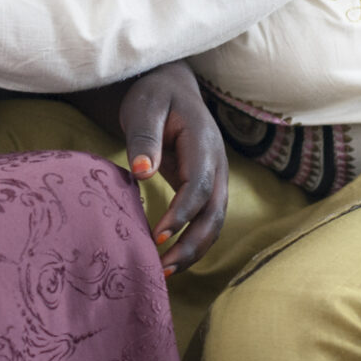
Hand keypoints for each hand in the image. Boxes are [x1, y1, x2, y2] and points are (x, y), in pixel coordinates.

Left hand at [119, 62, 227, 274]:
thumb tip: (143, 171)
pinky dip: (192, 244)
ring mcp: (216, 178)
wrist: (170, 87)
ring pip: (214, 223)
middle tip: (161, 268)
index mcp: (203, 143)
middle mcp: (217, 164)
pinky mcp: (207, 188)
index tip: (157, 236)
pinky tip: (169, 260)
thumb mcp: (143, 108)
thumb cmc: (153, 95)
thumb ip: (144, 138)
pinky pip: (206, 221)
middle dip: (191, 244)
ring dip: (193, 251)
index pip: (199, 185)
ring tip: (164, 273)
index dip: (182, 214)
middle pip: (214, 213)